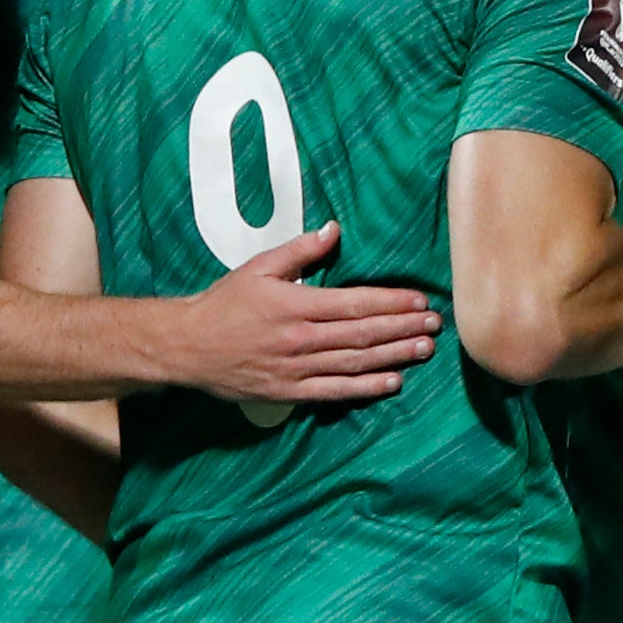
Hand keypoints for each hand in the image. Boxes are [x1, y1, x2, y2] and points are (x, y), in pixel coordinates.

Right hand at [174, 221, 440, 403]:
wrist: (187, 346)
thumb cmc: (224, 303)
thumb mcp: (259, 267)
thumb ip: (299, 251)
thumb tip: (333, 230)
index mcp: (296, 304)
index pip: (355, 303)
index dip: (391, 302)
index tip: (419, 300)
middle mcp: (301, 339)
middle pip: (363, 334)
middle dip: (403, 328)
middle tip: (435, 324)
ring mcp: (296, 369)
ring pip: (355, 363)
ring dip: (394, 355)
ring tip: (424, 349)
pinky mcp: (290, 392)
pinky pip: (335, 391)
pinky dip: (366, 388)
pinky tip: (392, 382)